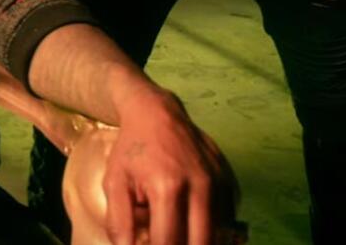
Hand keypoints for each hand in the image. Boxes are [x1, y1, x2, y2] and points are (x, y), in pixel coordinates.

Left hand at [105, 88, 234, 244]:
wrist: (157, 113)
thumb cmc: (133, 149)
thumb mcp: (115, 183)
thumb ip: (119, 223)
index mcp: (168, 187)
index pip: (169, 242)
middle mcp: (201, 186)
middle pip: (201, 244)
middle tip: (166, 240)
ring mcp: (220, 183)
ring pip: (219, 235)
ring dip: (198, 239)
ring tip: (178, 229)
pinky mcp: (231, 181)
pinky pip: (228, 220)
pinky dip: (212, 228)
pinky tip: (193, 221)